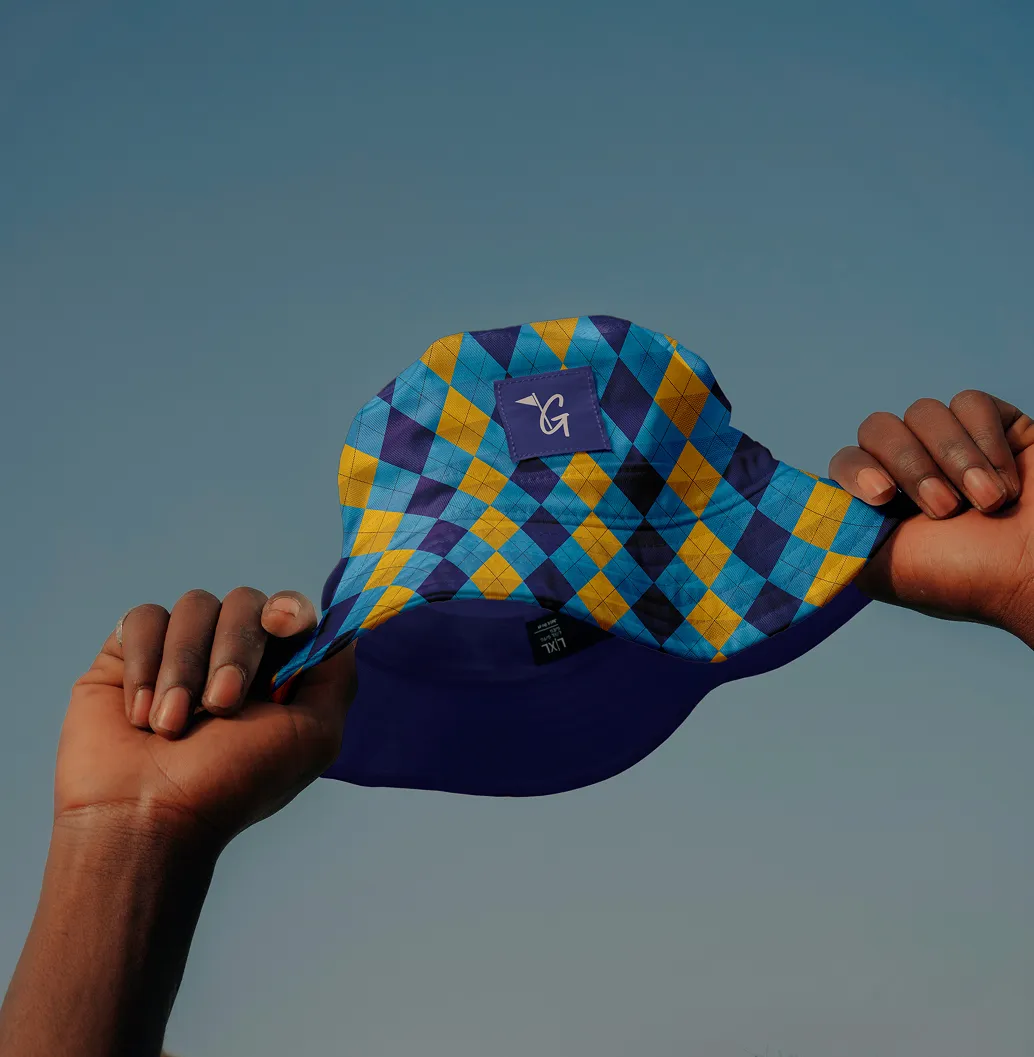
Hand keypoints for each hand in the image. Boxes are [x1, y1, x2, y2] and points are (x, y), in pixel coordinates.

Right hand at [58, 587, 355, 849]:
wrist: (146, 817)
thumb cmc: (233, 784)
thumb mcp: (314, 736)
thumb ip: (337, 676)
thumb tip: (340, 629)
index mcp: (278, 673)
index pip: (292, 612)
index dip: (290, 609)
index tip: (279, 624)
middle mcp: (231, 656)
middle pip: (245, 602)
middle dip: (235, 651)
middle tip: (220, 705)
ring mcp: (180, 652)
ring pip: (195, 606)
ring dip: (184, 668)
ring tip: (169, 725)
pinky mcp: (128, 653)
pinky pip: (143, 618)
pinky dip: (144, 663)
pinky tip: (140, 713)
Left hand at [828, 390, 1033, 644]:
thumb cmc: (966, 580)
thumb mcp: (877, 569)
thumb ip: (831, 534)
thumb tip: (778, 509)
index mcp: (878, 507)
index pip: (845, 461)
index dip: (858, 470)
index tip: (884, 499)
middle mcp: (913, 473)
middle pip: (878, 427)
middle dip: (910, 464)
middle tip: (945, 508)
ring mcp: (955, 448)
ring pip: (924, 412)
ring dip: (954, 457)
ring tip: (986, 500)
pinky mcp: (1000, 428)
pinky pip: (969, 402)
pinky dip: (985, 438)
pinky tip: (1007, 479)